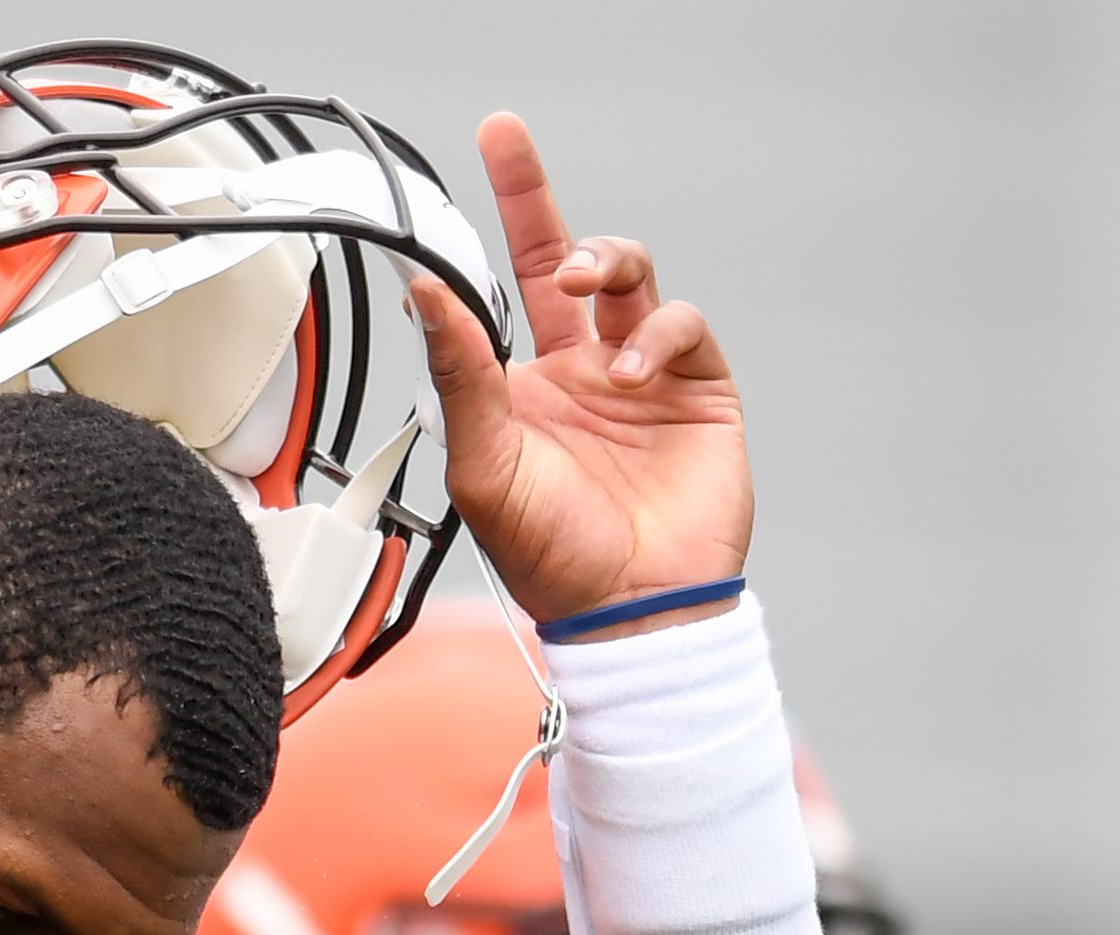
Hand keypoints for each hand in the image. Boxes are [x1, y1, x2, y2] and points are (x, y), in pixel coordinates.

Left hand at [414, 114, 751, 633]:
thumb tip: (421, 294)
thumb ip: (459, 373)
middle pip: (571, 258)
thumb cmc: (550, 555)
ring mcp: (642, 374)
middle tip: (510, 150)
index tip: (495, 140)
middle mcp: (580, 368)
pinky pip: (680, 325)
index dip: (505, 212)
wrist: (629, 610)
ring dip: (607, 261)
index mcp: (522, 383)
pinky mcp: (698, 389)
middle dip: (541, 200)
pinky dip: (657, 333)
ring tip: (586, 291)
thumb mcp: (484, 462)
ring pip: (631, 276)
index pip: (504, 282)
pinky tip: (631, 373)